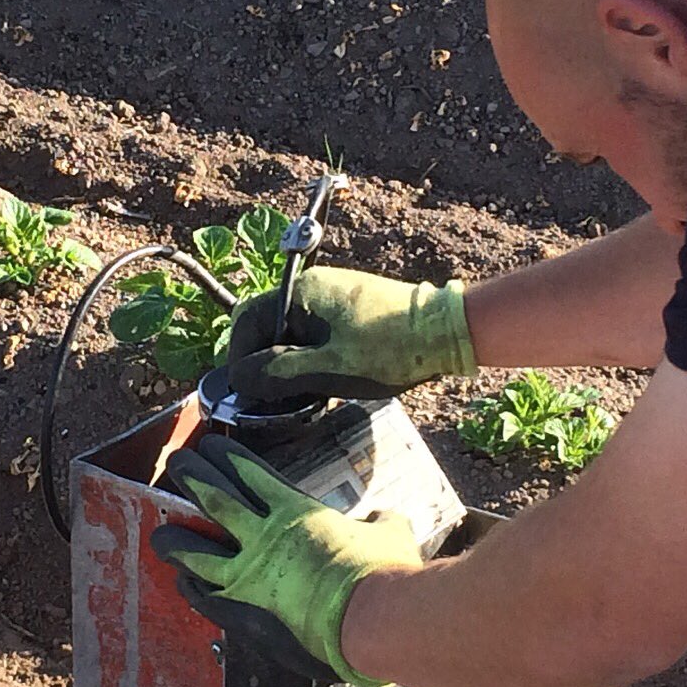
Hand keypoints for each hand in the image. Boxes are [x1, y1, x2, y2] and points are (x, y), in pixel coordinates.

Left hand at [150, 434, 421, 686]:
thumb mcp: (390, 535)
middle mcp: (264, 537)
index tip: (210, 446)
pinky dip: (193, 589)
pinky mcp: (247, 614)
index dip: (227, 457)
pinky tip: (181, 584)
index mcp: (296, 511)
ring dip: (177, 540)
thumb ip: (382, 523)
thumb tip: (388, 518)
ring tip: (159, 534)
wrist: (371, 621)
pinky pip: (209, 598)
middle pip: (216, 499)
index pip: (251, 473)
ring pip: (199, 552)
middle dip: (193, 478)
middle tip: (177, 465)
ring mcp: (250, 576)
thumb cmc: (382, 571)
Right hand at [227, 266, 475, 399]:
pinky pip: (315, 331)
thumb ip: (277, 373)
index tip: (245, 393)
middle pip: (268, 326)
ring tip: (304, 395)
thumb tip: (238, 378)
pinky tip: (326, 380)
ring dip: (289, 363)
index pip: (246, 322)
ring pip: (292, 331)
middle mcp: (311, 286)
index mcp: (299, 293)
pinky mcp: (350, 306)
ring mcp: (332, 294)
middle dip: (265, 363)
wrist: (447, 332)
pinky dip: (311, 356)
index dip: (239, 360)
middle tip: (275, 400)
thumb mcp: (326, 369)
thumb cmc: (387, 350)